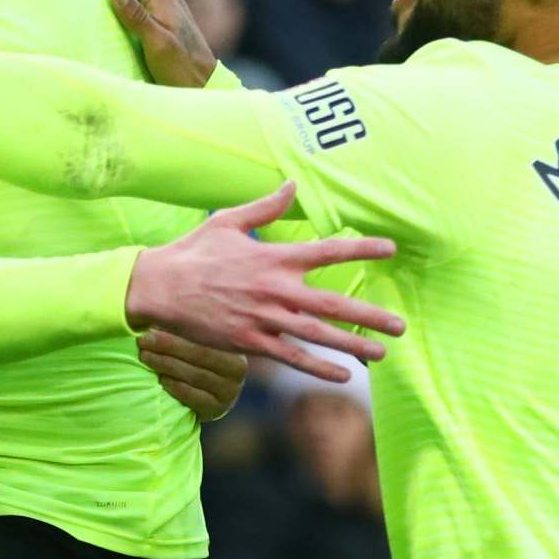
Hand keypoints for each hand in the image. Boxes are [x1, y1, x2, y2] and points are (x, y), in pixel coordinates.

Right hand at [124, 183, 402, 381]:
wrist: (158, 287)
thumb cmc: (192, 252)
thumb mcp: (228, 221)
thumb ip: (266, 207)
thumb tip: (292, 184)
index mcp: (275, 258)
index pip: (329, 251)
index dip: (362, 248)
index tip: (390, 249)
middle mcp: (276, 290)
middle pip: (334, 303)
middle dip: (370, 316)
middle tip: (399, 325)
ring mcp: (265, 319)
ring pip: (318, 335)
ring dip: (353, 345)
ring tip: (382, 353)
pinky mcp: (251, 342)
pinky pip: (291, 357)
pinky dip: (318, 367)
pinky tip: (342, 375)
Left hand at [140, 330, 246, 422]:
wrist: (207, 397)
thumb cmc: (197, 360)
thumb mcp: (197, 341)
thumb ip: (186, 327)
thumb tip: (158, 310)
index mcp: (235, 347)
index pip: (204, 338)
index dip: (176, 333)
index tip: (150, 328)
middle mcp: (237, 371)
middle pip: (199, 355)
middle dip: (168, 347)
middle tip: (143, 342)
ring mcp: (229, 392)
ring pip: (194, 375)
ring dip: (166, 365)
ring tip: (145, 357)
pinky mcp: (216, 410)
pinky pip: (194, 397)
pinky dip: (175, 387)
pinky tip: (161, 379)